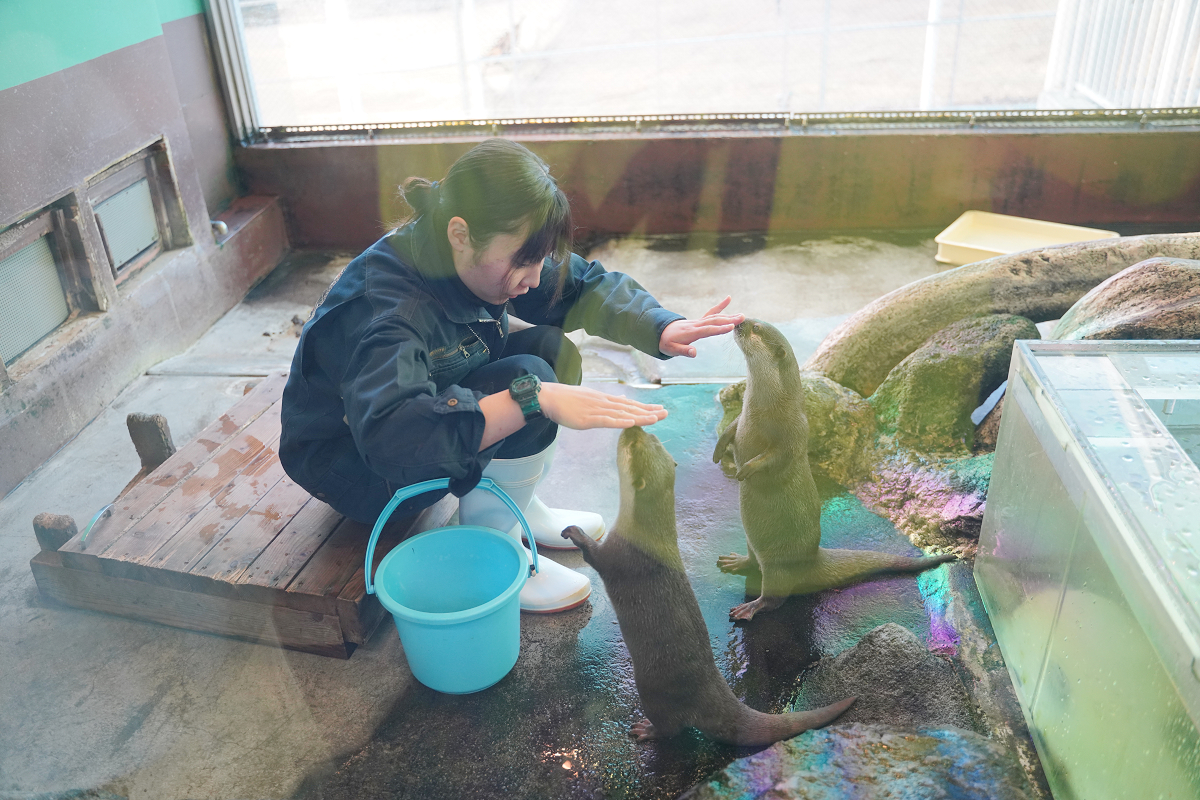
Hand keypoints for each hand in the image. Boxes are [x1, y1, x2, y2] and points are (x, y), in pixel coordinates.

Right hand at [538, 383, 667, 429]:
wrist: (549, 398)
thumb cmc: (567, 399)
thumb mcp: (591, 397)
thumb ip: (608, 400)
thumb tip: (624, 399)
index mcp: (604, 399)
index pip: (629, 404)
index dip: (645, 407)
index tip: (660, 410)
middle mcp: (604, 403)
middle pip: (630, 408)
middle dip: (648, 411)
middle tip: (666, 414)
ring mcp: (596, 410)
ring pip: (622, 414)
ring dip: (639, 416)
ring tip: (655, 419)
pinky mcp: (588, 419)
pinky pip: (607, 421)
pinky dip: (620, 421)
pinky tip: (631, 422)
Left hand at [659, 296, 744, 357]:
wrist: (658, 332)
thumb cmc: (666, 342)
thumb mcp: (671, 350)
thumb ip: (683, 351)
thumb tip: (694, 353)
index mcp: (691, 332)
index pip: (707, 330)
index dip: (719, 329)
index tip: (731, 327)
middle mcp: (696, 324)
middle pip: (714, 321)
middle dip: (728, 319)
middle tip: (742, 318)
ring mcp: (698, 321)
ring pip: (715, 316)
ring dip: (728, 315)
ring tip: (741, 315)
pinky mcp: (699, 321)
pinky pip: (711, 313)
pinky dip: (720, 306)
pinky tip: (728, 298)